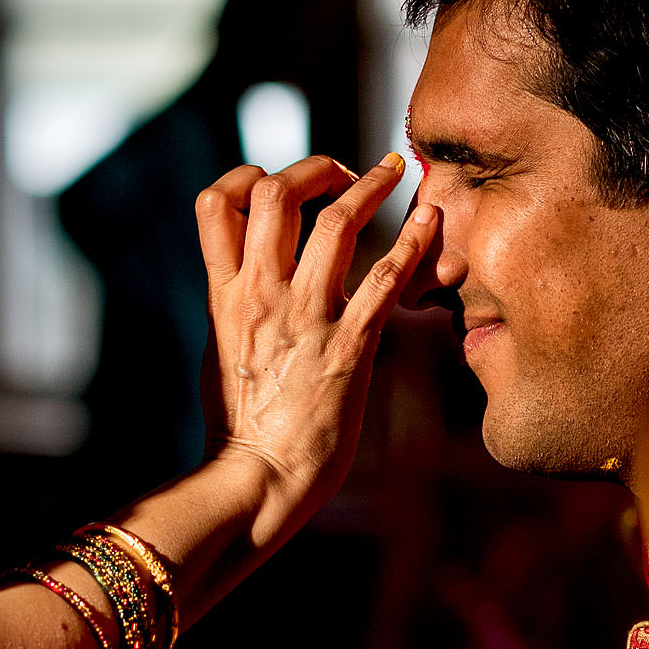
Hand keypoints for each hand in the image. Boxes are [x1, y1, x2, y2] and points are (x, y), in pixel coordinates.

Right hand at [196, 152, 436, 549]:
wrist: (257, 478)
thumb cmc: (240, 425)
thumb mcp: (220, 349)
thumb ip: (235, 306)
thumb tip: (246, 280)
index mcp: (225, 294)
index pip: (218, 202)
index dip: (247, 177)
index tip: (275, 184)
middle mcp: (262, 294)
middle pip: (278, 194)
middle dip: (312, 170)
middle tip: (339, 174)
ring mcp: (306, 316)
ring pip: (335, 222)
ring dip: (368, 187)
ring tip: (392, 172)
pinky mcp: (349, 346)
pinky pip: (386, 278)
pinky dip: (414, 243)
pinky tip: (430, 222)